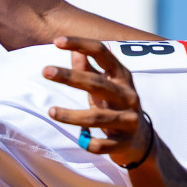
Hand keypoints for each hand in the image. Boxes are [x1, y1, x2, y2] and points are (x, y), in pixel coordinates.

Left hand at [43, 36, 153, 166]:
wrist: (141, 141)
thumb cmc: (115, 106)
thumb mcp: (105, 85)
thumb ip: (88, 68)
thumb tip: (73, 48)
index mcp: (122, 76)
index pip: (102, 53)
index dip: (81, 44)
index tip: (57, 41)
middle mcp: (128, 95)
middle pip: (97, 84)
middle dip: (70, 77)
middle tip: (45, 70)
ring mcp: (128, 119)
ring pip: (97, 118)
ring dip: (72, 115)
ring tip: (51, 111)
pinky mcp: (125, 143)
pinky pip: (103, 145)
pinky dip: (89, 142)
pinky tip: (80, 140)